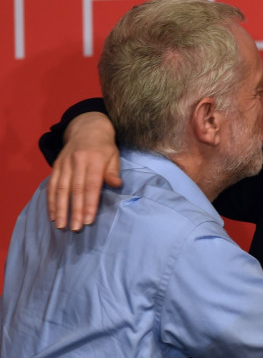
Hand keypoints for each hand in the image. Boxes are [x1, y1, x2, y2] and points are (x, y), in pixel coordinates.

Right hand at [47, 112, 120, 230]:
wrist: (87, 129)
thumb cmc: (105, 148)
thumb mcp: (114, 156)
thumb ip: (113, 171)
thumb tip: (117, 185)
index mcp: (94, 160)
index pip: (92, 186)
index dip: (90, 204)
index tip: (88, 220)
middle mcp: (77, 162)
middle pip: (75, 190)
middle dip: (74, 211)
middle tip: (75, 228)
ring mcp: (64, 164)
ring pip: (60, 189)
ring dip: (60, 209)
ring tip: (61, 225)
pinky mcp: (56, 166)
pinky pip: (52, 185)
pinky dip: (51, 200)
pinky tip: (52, 214)